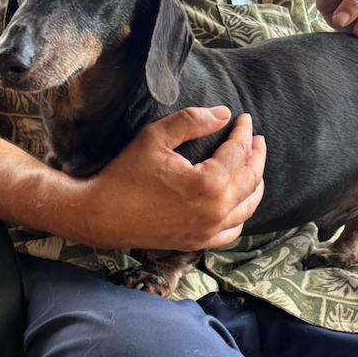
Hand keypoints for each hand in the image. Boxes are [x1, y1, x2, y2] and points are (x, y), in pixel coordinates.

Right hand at [88, 107, 265, 250]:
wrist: (101, 215)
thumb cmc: (125, 175)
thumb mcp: (154, 138)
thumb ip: (191, 121)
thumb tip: (224, 114)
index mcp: (209, 183)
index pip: (238, 152)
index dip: (243, 132)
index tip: (244, 119)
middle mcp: (215, 210)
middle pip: (250, 179)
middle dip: (256, 155)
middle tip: (257, 139)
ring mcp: (208, 230)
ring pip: (248, 206)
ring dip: (256, 183)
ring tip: (254, 167)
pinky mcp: (198, 242)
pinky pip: (233, 230)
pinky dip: (242, 214)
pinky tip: (240, 203)